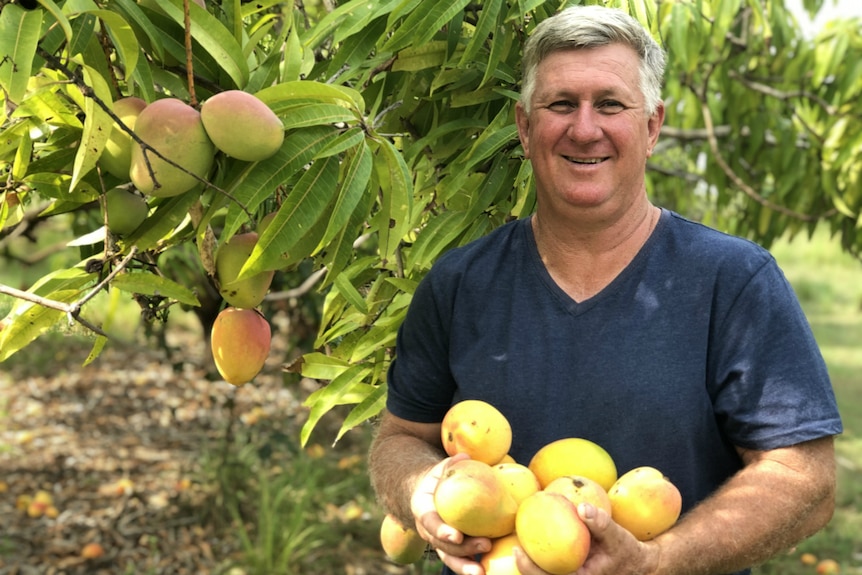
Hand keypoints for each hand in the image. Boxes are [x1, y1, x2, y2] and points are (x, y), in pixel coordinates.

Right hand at [410, 453, 491, 574]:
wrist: (426, 494)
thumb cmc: (437, 479)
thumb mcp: (440, 469)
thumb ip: (451, 464)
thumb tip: (465, 457)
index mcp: (423, 508)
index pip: (430, 521)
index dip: (441, 530)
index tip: (456, 536)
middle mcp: (428, 529)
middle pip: (441, 544)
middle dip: (461, 550)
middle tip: (485, 545)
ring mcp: (438, 541)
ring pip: (449, 557)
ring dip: (465, 566)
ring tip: (482, 572)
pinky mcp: (451, 547)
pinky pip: (460, 558)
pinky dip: (472, 565)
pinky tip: (488, 570)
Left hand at [514, 503, 659, 574]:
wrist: (640, 565)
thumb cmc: (627, 551)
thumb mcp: (618, 537)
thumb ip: (600, 524)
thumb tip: (581, 508)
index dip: (529, 569)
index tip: (517, 550)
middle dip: (524, 567)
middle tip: (511, 543)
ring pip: (546, 574)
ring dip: (531, 562)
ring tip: (516, 540)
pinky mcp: (575, 572)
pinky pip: (554, 566)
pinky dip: (543, 556)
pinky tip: (534, 539)